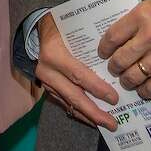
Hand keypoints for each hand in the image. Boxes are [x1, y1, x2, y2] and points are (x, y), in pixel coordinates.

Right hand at [34, 14, 118, 130]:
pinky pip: (63, 103)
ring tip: (105, 124)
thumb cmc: (60, 26)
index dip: (97, 88)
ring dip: (87, 116)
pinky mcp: (46, 88)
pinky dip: (78, 111)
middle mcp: (47, 72)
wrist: (35, 29)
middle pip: (74, 95)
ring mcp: (45, 82)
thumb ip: (90, 40)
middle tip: (112, 123)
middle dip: (94, 112)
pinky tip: (91, 119)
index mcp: (54, 55)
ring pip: (68, 103)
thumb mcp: (72, 27)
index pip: (79, 75)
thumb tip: (116, 53)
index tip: (115, 98)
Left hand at [100, 0, 150, 99]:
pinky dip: (144, 91)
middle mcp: (149, 36)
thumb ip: (136, 20)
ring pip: (133, 76)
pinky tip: (143, 89)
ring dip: (127, 81)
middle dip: (114, 67)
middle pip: (119, 60)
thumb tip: (119, 37)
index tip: (103, 53)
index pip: (112, 37)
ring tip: (127, 80)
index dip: (104, 48)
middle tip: (115, 68)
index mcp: (141, 16)